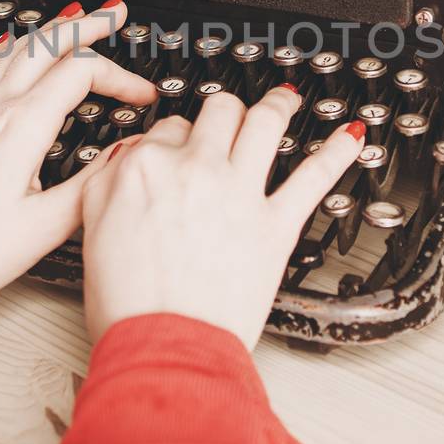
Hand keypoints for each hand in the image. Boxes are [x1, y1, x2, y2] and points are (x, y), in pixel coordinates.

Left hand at [0, 0, 155, 319]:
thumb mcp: (45, 227)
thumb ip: (93, 185)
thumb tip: (127, 155)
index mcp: (21, 128)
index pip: (81, 74)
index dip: (121, 77)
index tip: (142, 96)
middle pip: (44, 44)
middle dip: (86, 23)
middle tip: (115, 12)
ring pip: (11, 50)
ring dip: (47, 28)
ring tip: (71, 18)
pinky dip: (3, 49)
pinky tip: (5, 49)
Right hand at [78, 86, 365, 349]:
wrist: (165, 345)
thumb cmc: (129, 305)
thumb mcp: (91, 230)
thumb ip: (106, 185)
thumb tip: (123, 164)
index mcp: (145, 168)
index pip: (166, 129)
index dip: (176, 138)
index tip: (184, 146)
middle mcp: (194, 169)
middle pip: (217, 112)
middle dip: (225, 110)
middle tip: (232, 113)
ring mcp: (239, 193)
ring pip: (264, 123)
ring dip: (279, 105)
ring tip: (287, 98)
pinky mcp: (276, 224)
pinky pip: (315, 176)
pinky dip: (337, 152)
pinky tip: (352, 138)